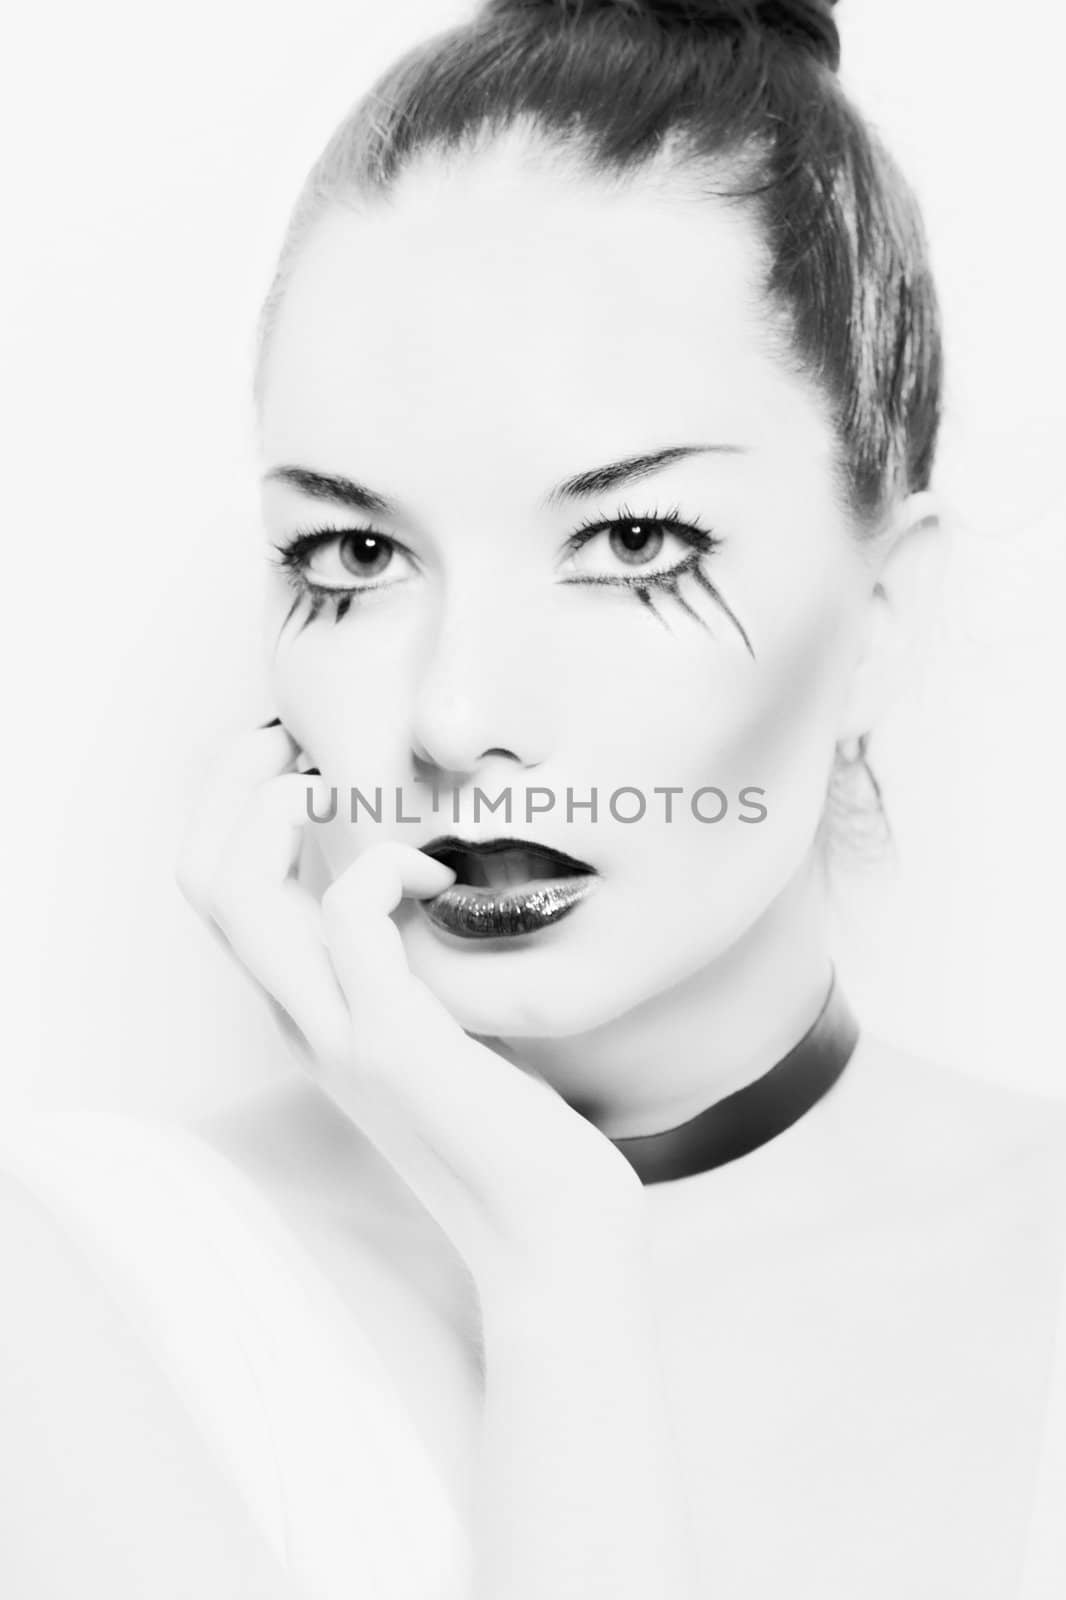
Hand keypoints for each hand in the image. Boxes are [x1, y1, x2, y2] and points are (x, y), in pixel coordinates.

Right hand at [176, 721, 644, 1301]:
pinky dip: (381, 866)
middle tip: (297, 739)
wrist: (552, 1235)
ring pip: (239, 893)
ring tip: (339, 784)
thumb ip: (406, 968)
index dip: (230, 806)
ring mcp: (338, 1032)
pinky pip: (349, 918)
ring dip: (279, 810)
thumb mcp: (438, 1029)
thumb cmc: (514, 1128)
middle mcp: (300, 1019)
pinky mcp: (395, 1040)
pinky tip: (438, 879)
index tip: (293, 753)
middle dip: (233, 784)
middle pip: (201, 880)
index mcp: (305, 1012)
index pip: (215, 893)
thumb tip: (423, 881)